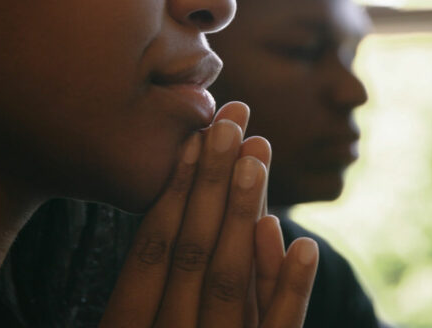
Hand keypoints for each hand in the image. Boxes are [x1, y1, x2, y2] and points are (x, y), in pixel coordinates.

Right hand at [99, 101, 317, 327]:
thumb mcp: (130, 324)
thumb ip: (142, 287)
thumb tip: (166, 204)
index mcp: (127, 327)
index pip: (150, 252)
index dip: (173, 192)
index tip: (195, 138)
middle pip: (191, 253)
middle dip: (212, 184)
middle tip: (231, 123)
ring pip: (229, 282)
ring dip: (244, 215)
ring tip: (259, 156)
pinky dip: (291, 289)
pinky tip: (305, 245)